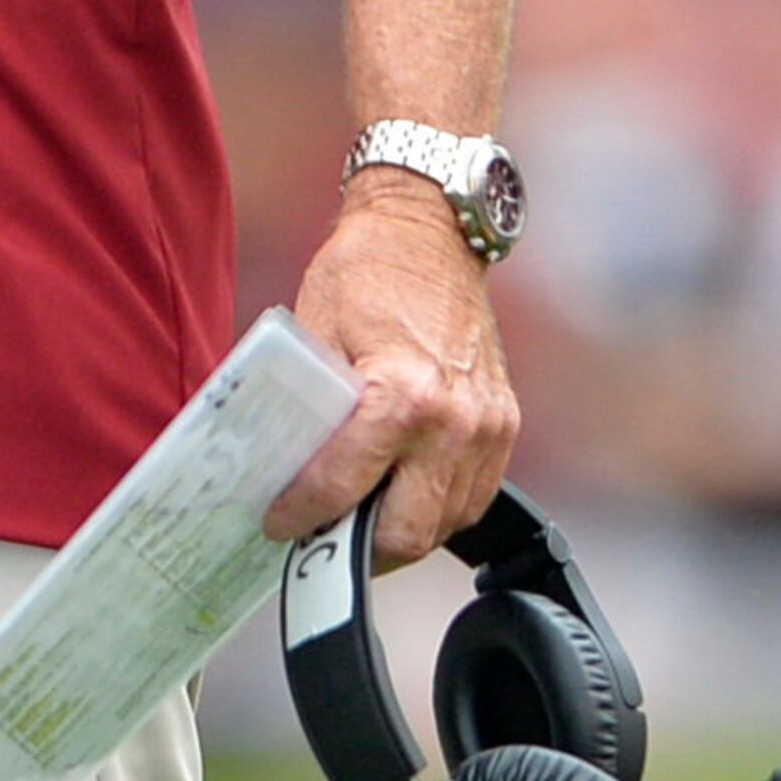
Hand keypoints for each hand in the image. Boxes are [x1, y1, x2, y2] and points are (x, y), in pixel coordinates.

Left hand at [271, 174, 518, 570]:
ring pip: (444, 526)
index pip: (343, 489)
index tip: (280, 524)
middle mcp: (455, 420)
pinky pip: (472, 498)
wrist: (431, 231)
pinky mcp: (505, 424)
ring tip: (356, 520)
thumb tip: (275, 473)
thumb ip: (306, 411)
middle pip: (405, 533)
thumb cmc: (366, 273)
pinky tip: (400, 497)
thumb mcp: (314, 336)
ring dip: (398, 535)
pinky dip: (434, 509)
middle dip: (356, 548)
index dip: (301, 516)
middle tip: (321, 538)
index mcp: (402, 394)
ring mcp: (488, 427)